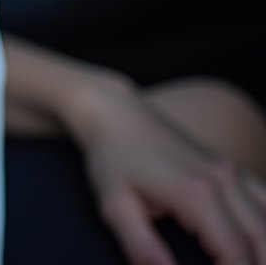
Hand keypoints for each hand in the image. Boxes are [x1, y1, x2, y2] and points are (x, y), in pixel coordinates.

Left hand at [69, 71, 265, 264]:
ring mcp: (229, 169)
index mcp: (195, 193)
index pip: (235, 253)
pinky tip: (258, 245)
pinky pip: (265, 197)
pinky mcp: (230, 166)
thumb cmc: (113, 159)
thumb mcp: (115, 205)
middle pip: (259, 240)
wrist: (116, 113)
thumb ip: (141, 245)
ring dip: (265, 250)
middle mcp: (222, 179)